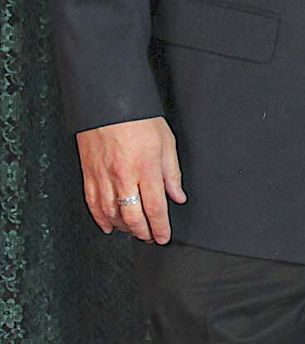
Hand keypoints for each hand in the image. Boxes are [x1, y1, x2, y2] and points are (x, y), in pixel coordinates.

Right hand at [77, 116, 185, 243]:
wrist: (109, 105)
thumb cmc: (139, 120)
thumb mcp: (167, 142)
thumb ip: (172, 173)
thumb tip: (178, 196)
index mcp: (146, 169)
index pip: (155, 208)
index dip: (160, 227)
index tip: (164, 237)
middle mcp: (124, 177)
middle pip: (133, 217)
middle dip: (143, 232)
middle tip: (150, 238)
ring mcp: (103, 178)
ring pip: (111, 214)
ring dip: (124, 228)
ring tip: (134, 232)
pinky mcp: (89, 175)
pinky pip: (93, 204)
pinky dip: (100, 218)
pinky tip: (108, 225)